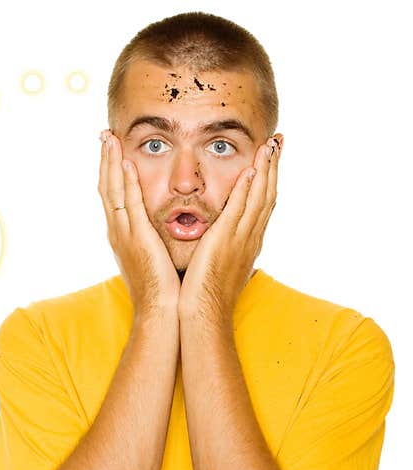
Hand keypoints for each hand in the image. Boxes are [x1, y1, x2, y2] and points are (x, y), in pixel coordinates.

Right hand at [98, 129, 179, 317]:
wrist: (161, 311)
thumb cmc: (163, 288)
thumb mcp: (156, 256)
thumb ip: (156, 238)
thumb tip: (167, 227)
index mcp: (123, 235)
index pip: (114, 195)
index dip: (112, 171)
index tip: (113, 149)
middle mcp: (118, 231)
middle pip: (106, 187)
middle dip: (106, 160)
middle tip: (105, 134)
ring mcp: (123, 234)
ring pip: (112, 190)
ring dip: (111, 163)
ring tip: (110, 139)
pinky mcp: (136, 238)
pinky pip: (128, 204)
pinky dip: (125, 182)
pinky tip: (126, 163)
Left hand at [177, 134, 282, 323]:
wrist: (204, 315)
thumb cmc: (205, 295)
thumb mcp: (219, 266)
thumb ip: (224, 249)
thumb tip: (224, 244)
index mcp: (247, 242)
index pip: (262, 203)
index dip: (268, 179)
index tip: (271, 157)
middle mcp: (250, 237)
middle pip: (267, 194)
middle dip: (273, 166)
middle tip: (279, 140)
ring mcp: (241, 239)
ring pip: (259, 197)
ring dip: (265, 169)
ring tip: (269, 145)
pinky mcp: (226, 241)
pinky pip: (240, 210)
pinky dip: (248, 190)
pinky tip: (251, 170)